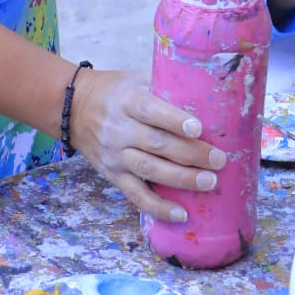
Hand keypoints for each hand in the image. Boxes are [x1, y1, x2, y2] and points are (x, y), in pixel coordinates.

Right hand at [68, 68, 226, 221]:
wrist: (75, 109)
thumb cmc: (117, 91)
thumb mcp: (136, 80)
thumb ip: (163, 86)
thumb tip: (206, 94)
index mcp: (127, 101)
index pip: (151, 110)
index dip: (174, 120)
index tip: (199, 128)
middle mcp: (119, 129)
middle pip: (156, 143)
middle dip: (191, 154)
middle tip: (219, 160)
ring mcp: (115, 155)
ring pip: (150, 170)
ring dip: (182, 178)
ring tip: (209, 182)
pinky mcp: (113, 176)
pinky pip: (136, 196)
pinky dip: (158, 207)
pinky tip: (181, 214)